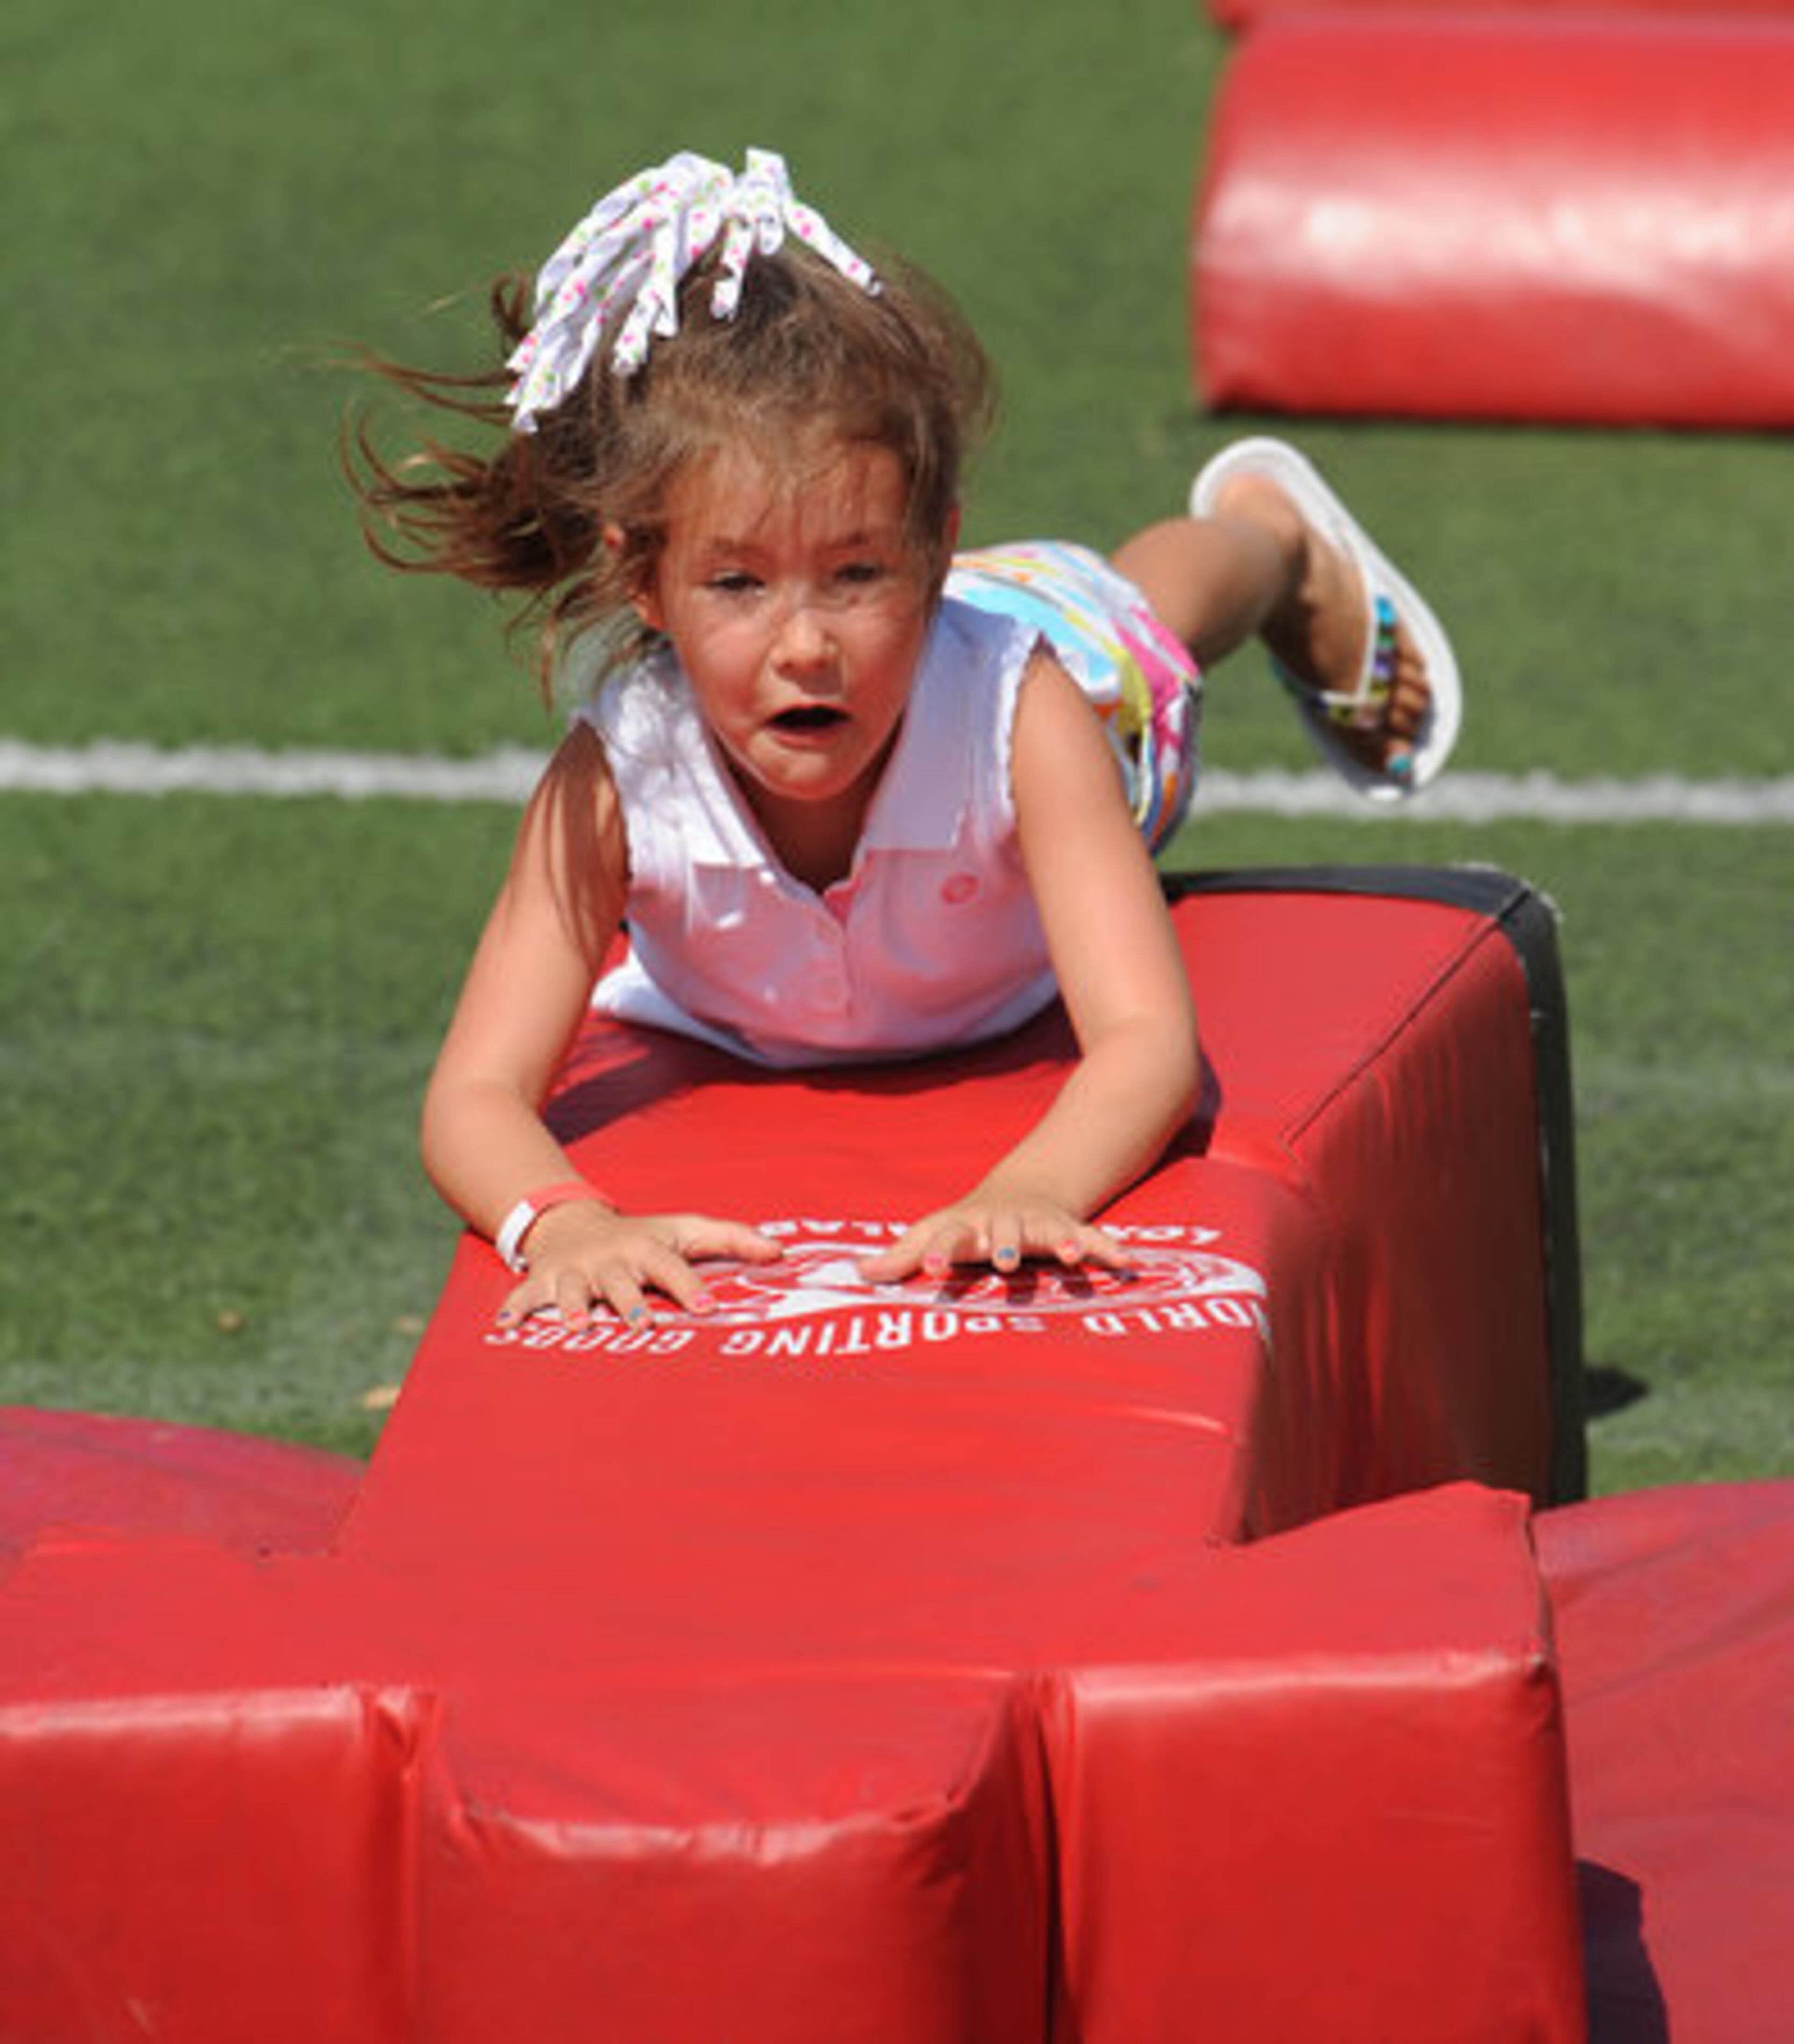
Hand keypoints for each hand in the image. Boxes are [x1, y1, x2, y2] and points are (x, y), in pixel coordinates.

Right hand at [496, 1204, 780, 1326]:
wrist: (570, 1220)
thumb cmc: (641, 1235)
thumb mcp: (684, 1229)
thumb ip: (732, 1239)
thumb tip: (781, 1252)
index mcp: (646, 1248)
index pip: (671, 1266)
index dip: (689, 1285)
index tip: (708, 1308)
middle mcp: (610, 1259)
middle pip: (622, 1281)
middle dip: (630, 1300)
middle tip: (642, 1323)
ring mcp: (574, 1272)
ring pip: (574, 1291)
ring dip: (575, 1306)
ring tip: (579, 1326)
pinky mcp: (543, 1282)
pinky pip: (525, 1296)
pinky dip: (514, 1308)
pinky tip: (506, 1326)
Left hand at [859, 1190, 1129, 1285]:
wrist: (1022, 1189)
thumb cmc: (968, 1225)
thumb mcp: (932, 1233)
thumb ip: (900, 1257)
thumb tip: (857, 1275)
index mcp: (967, 1227)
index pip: (947, 1236)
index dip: (936, 1250)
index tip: (927, 1268)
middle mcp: (1005, 1223)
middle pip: (1004, 1232)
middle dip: (1005, 1245)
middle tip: (1005, 1262)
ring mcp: (1039, 1225)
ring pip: (1052, 1232)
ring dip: (1064, 1242)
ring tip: (1073, 1259)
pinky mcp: (1069, 1230)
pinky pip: (1093, 1238)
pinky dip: (1109, 1249)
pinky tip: (1126, 1263)